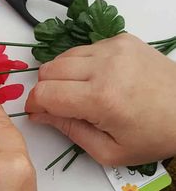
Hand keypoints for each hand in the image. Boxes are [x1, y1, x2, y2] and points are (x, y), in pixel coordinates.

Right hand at [26, 33, 175, 165]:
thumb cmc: (156, 135)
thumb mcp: (110, 151)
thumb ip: (70, 131)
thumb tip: (41, 115)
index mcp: (101, 98)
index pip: (45, 93)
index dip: (34, 105)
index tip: (37, 113)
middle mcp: (106, 66)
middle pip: (48, 69)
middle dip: (46, 90)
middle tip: (59, 106)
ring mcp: (114, 48)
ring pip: (64, 56)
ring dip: (62, 75)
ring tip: (80, 94)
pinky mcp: (122, 39)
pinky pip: (85, 48)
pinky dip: (83, 64)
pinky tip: (98, 80)